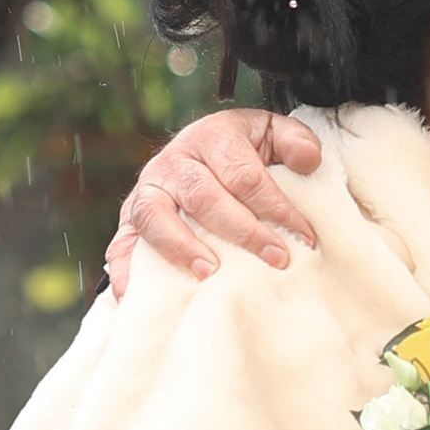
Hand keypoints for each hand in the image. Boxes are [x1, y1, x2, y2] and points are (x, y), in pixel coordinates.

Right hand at [105, 108, 324, 296]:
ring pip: (156, 216)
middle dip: (243, 231)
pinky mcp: (129, 221)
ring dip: (181, 246)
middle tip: (277, 258)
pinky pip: (122, 244)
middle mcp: (174, 162)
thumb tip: (307, 160)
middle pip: (204, 196)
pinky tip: (138, 296)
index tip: (305, 238)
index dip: (276, 207)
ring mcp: (147, 191)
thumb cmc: (243, 152)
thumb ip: (294, 140)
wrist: (199, 152)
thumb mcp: (271, 134)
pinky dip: (127, 270)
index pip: (244, 175)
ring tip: (209, 272)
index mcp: (212, 138)